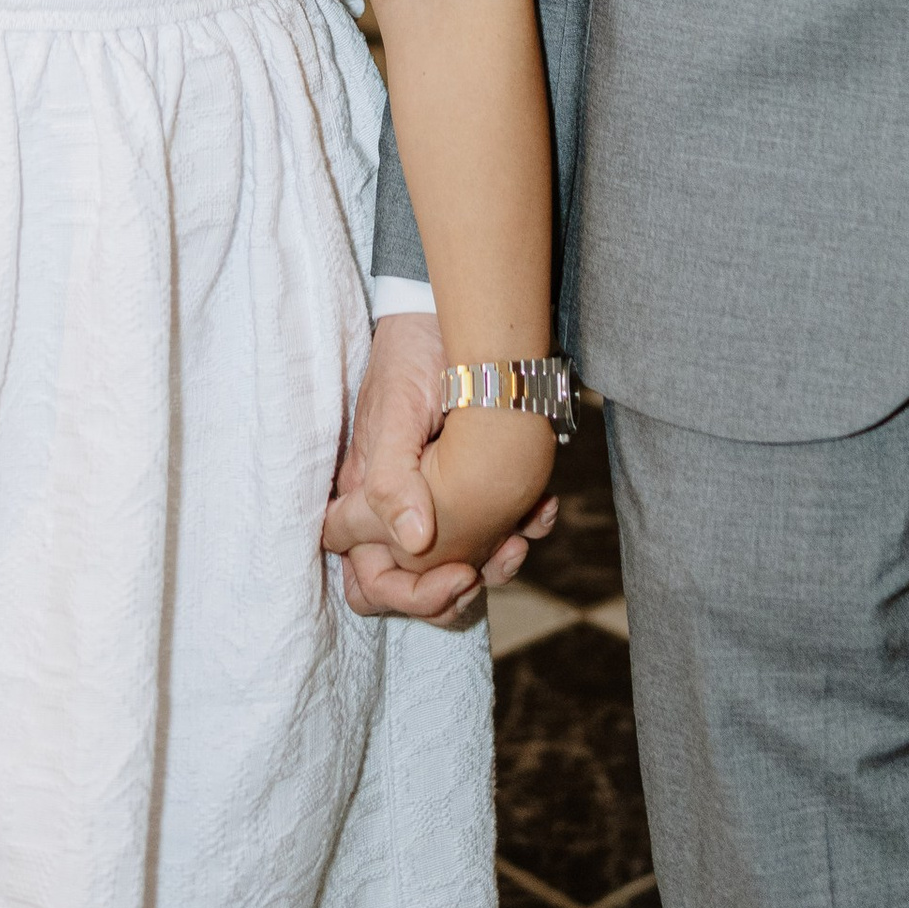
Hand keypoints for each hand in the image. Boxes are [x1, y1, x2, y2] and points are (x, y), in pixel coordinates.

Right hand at [321, 311, 557, 619]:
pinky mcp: (471, 486)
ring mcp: (435, 501)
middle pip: (414, 587)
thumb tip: (413, 541)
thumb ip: (392, 479)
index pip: (371, 582)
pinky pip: (492, 531)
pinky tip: (542, 508)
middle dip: (453, 594)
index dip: (410, 594)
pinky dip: (520, 531)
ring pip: (457, 567)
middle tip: (488, 569)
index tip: (458, 573)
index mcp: (366, 502)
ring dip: (494, 566)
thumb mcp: (397, 410)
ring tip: (521, 539)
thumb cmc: (412, 354)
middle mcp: (398, 511)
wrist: (451, 312)